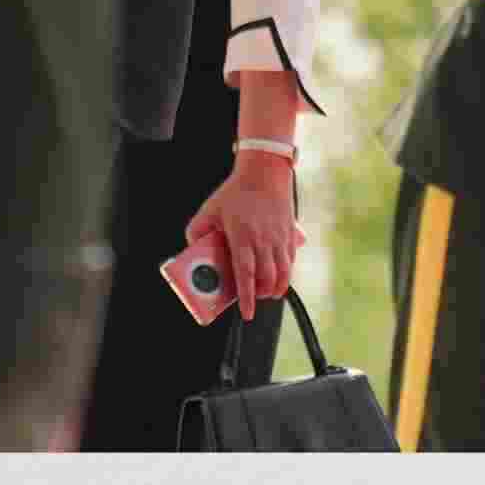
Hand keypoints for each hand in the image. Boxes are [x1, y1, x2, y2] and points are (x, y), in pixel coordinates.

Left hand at [182, 151, 302, 320]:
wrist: (265, 171)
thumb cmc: (236, 191)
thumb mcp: (209, 210)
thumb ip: (197, 232)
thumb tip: (193, 251)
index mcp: (242, 237)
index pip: (246, 275)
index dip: (247, 298)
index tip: (247, 313)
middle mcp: (264, 240)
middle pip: (267, 279)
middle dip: (260, 295)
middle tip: (253, 299)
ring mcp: (279, 237)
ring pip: (283, 273)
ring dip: (276, 288)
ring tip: (268, 293)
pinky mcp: (290, 233)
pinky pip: (291, 260)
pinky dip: (286, 273)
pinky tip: (279, 276)